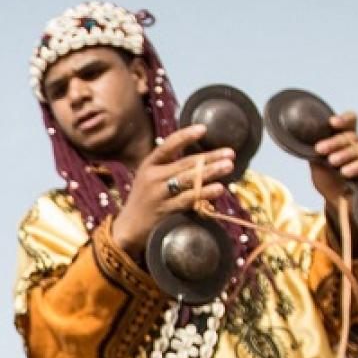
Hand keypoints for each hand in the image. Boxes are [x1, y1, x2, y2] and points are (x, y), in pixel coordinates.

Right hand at [110, 125, 232, 256]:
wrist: (128, 229)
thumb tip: (202, 158)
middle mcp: (152, 177)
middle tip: (230, 153)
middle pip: (185, 163)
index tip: (203, 128)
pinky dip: (204, 193)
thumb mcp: (149, 179)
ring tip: (228, 166)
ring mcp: (158, 194)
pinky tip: (218, 189)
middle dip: (209, 157)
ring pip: (188, 179)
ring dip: (210, 172)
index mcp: (148, 165)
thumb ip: (168, 168)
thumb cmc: (144, 201)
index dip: (185, 136)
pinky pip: (188, 199)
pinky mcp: (164, 210)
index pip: (167, 146)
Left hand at [310, 111, 357, 212]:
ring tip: (332, 161)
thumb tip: (301, 139)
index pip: (350, 121)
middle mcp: (357, 144)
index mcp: (344, 138)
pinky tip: (346, 172)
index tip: (331, 122)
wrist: (337, 201)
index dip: (344, 119)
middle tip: (319, 149)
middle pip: (350, 136)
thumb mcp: (317, 164)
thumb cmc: (328, 178)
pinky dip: (356, 166)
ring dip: (345, 153)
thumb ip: (314, 151)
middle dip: (334, 141)